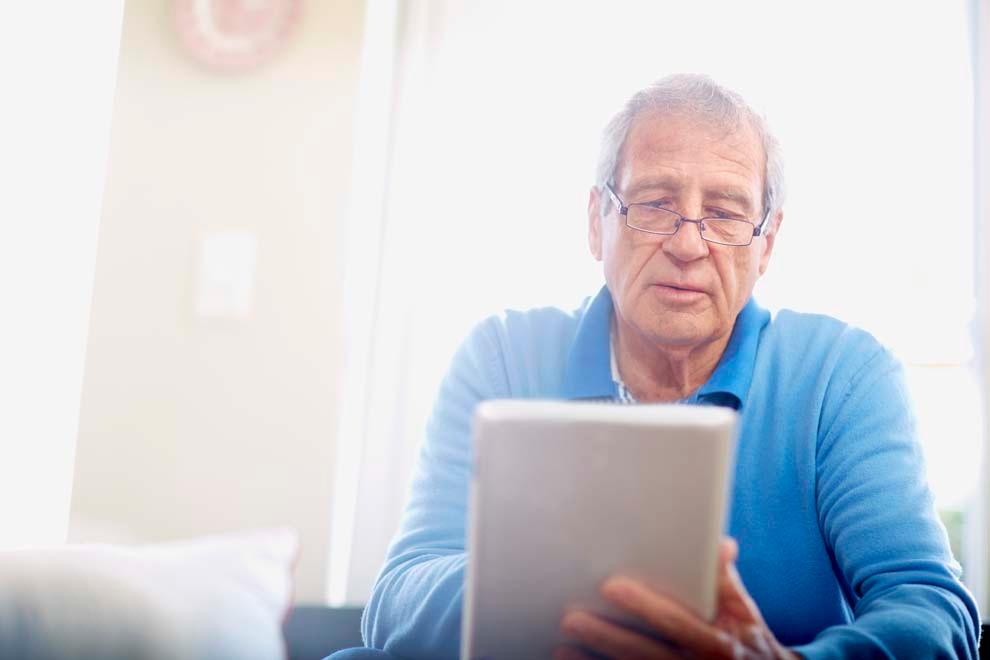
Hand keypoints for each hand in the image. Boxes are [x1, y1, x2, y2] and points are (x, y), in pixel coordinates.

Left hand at [555, 538, 798, 659]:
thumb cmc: (746, 641)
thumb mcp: (743, 611)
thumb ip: (724, 578)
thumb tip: (720, 543)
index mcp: (717, 644)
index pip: (676, 623)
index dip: (644, 606)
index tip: (610, 587)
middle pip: (644, 655)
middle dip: (606, 638)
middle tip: (571, 619)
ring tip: (562, 649)